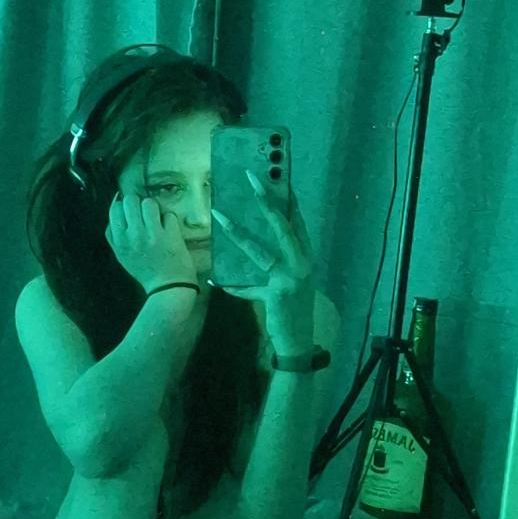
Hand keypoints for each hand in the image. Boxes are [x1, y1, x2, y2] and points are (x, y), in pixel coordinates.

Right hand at [106, 192, 197, 293]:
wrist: (168, 286)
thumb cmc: (144, 270)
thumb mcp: (121, 255)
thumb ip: (113, 233)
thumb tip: (115, 204)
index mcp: (120, 241)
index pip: (115, 208)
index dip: (124, 205)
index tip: (131, 212)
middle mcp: (134, 236)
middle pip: (131, 200)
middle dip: (138, 203)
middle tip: (144, 214)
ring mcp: (153, 234)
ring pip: (149, 203)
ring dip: (154, 208)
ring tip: (157, 219)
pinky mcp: (171, 235)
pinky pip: (168, 214)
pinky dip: (170, 219)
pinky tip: (169, 229)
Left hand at [212, 171, 315, 343]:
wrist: (298, 341)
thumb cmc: (289, 309)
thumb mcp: (283, 282)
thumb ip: (269, 266)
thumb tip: (246, 245)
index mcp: (305, 256)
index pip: (296, 221)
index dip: (287, 199)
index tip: (276, 177)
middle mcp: (302, 263)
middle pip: (283, 226)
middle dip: (266, 201)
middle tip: (252, 178)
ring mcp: (292, 278)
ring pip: (261, 250)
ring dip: (237, 233)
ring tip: (219, 215)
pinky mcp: (279, 294)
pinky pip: (248, 287)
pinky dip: (231, 286)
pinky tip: (213, 282)